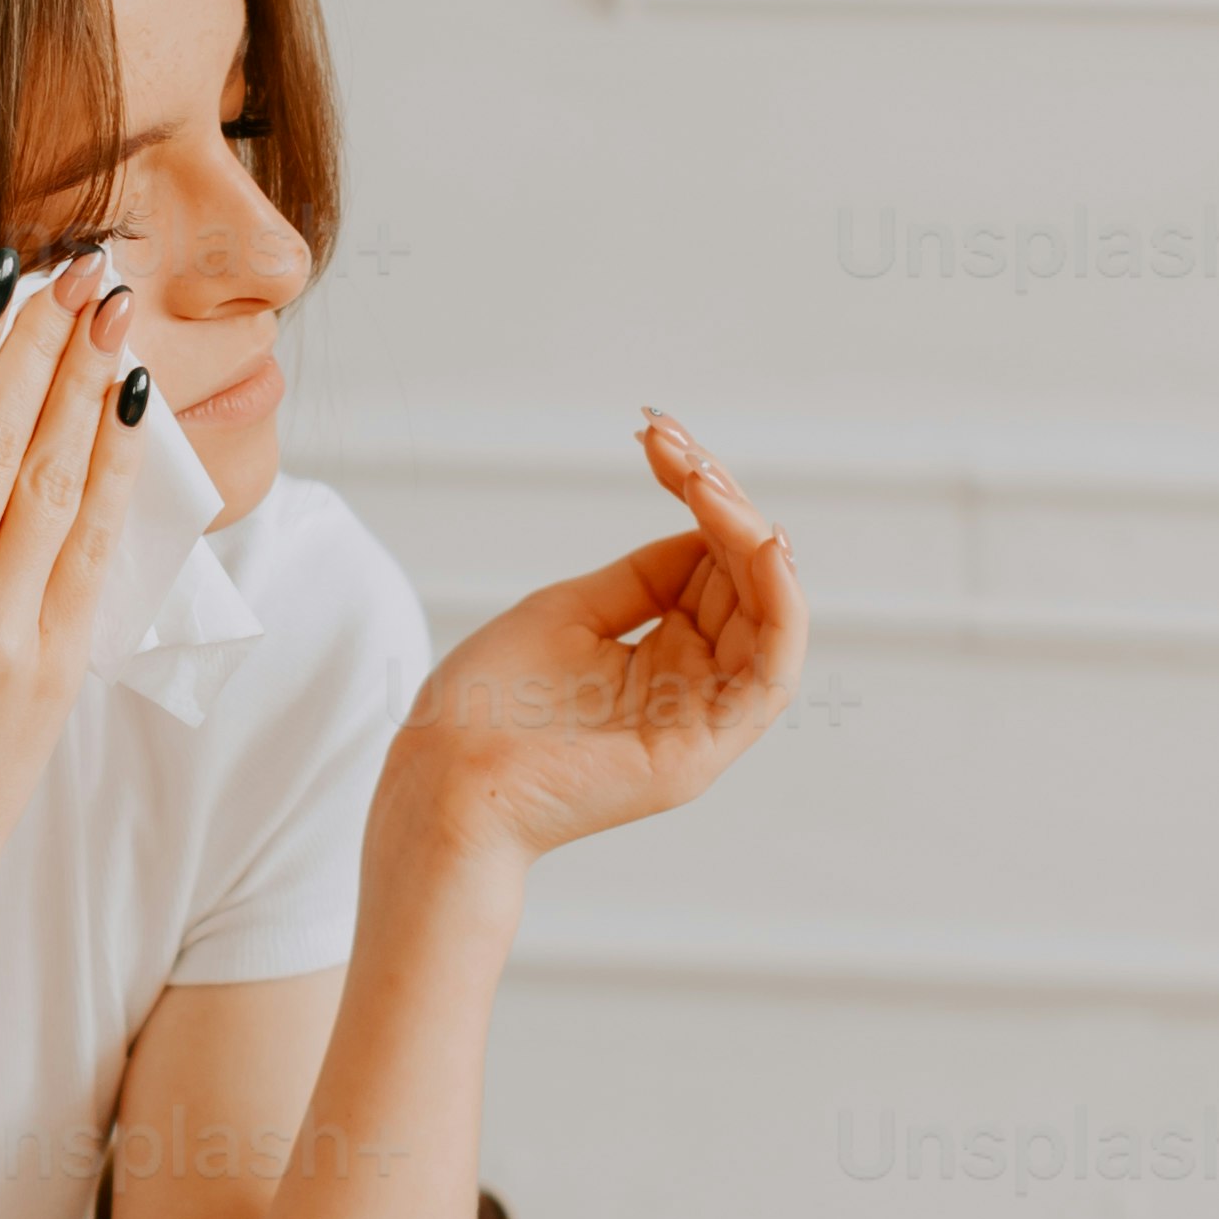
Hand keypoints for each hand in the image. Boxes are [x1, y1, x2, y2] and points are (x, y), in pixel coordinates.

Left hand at [387, 413, 803, 861]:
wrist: (439, 781)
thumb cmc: (484, 708)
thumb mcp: (569, 613)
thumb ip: (644, 578)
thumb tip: (701, 529)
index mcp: (663, 658)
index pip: (714, 566)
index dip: (700, 497)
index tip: (659, 437)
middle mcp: (693, 685)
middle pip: (747, 581)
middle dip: (722, 502)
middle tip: (676, 447)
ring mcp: (702, 720)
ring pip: (772, 616)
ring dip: (751, 537)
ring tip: (707, 483)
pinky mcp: (703, 749)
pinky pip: (771, 672)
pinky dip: (779, 602)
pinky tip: (758, 541)